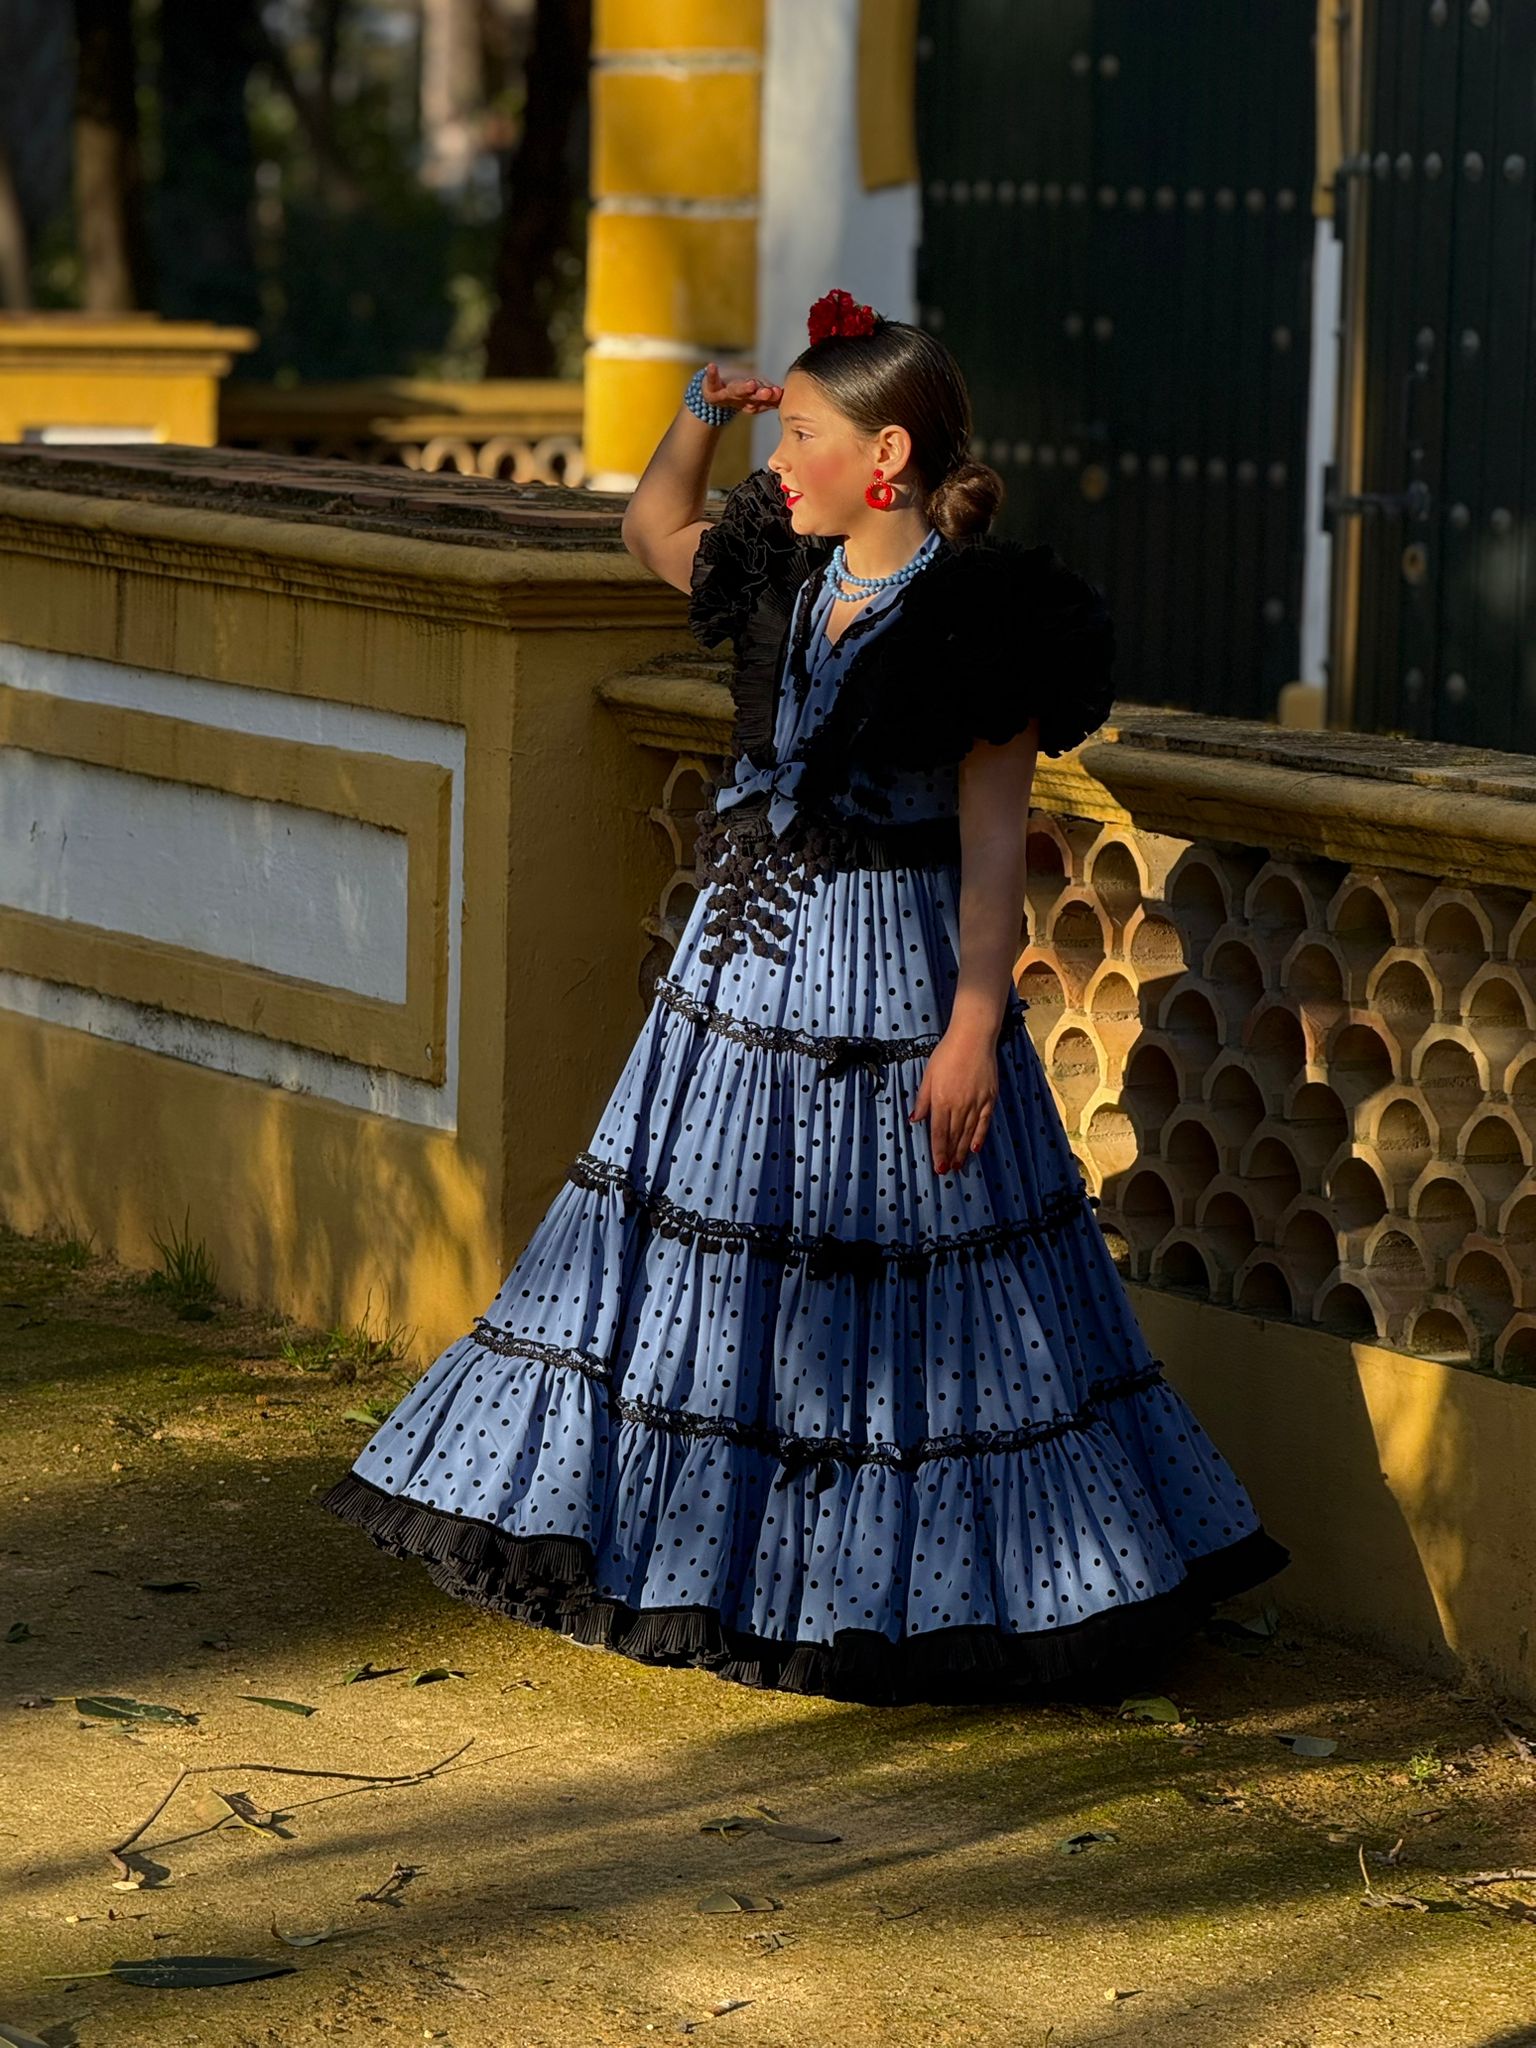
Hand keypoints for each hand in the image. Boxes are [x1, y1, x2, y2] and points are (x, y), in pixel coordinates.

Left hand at [701, 361, 783, 415]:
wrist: (713, 397)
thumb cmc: (738, 393)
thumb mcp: (755, 396)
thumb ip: (770, 396)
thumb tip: (785, 393)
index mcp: (751, 401)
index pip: (763, 399)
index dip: (771, 398)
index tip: (779, 393)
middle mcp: (740, 399)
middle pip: (751, 397)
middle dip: (760, 395)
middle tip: (768, 392)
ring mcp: (725, 394)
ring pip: (736, 391)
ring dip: (743, 388)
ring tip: (751, 383)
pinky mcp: (711, 388)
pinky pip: (711, 380)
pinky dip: (711, 373)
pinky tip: (712, 365)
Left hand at [908, 1027, 996, 1175]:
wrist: (973, 1038)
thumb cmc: (947, 1053)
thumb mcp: (928, 1075)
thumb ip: (922, 1100)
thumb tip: (915, 1119)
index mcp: (941, 1100)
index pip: (938, 1132)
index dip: (938, 1151)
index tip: (938, 1166)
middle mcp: (959, 1105)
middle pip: (953, 1136)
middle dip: (949, 1155)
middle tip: (948, 1170)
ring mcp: (976, 1102)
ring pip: (968, 1132)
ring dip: (962, 1150)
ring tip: (959, 1165)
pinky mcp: (989, 1098)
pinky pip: (984, 1122)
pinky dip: (979, 1136)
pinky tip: (975, 1148)